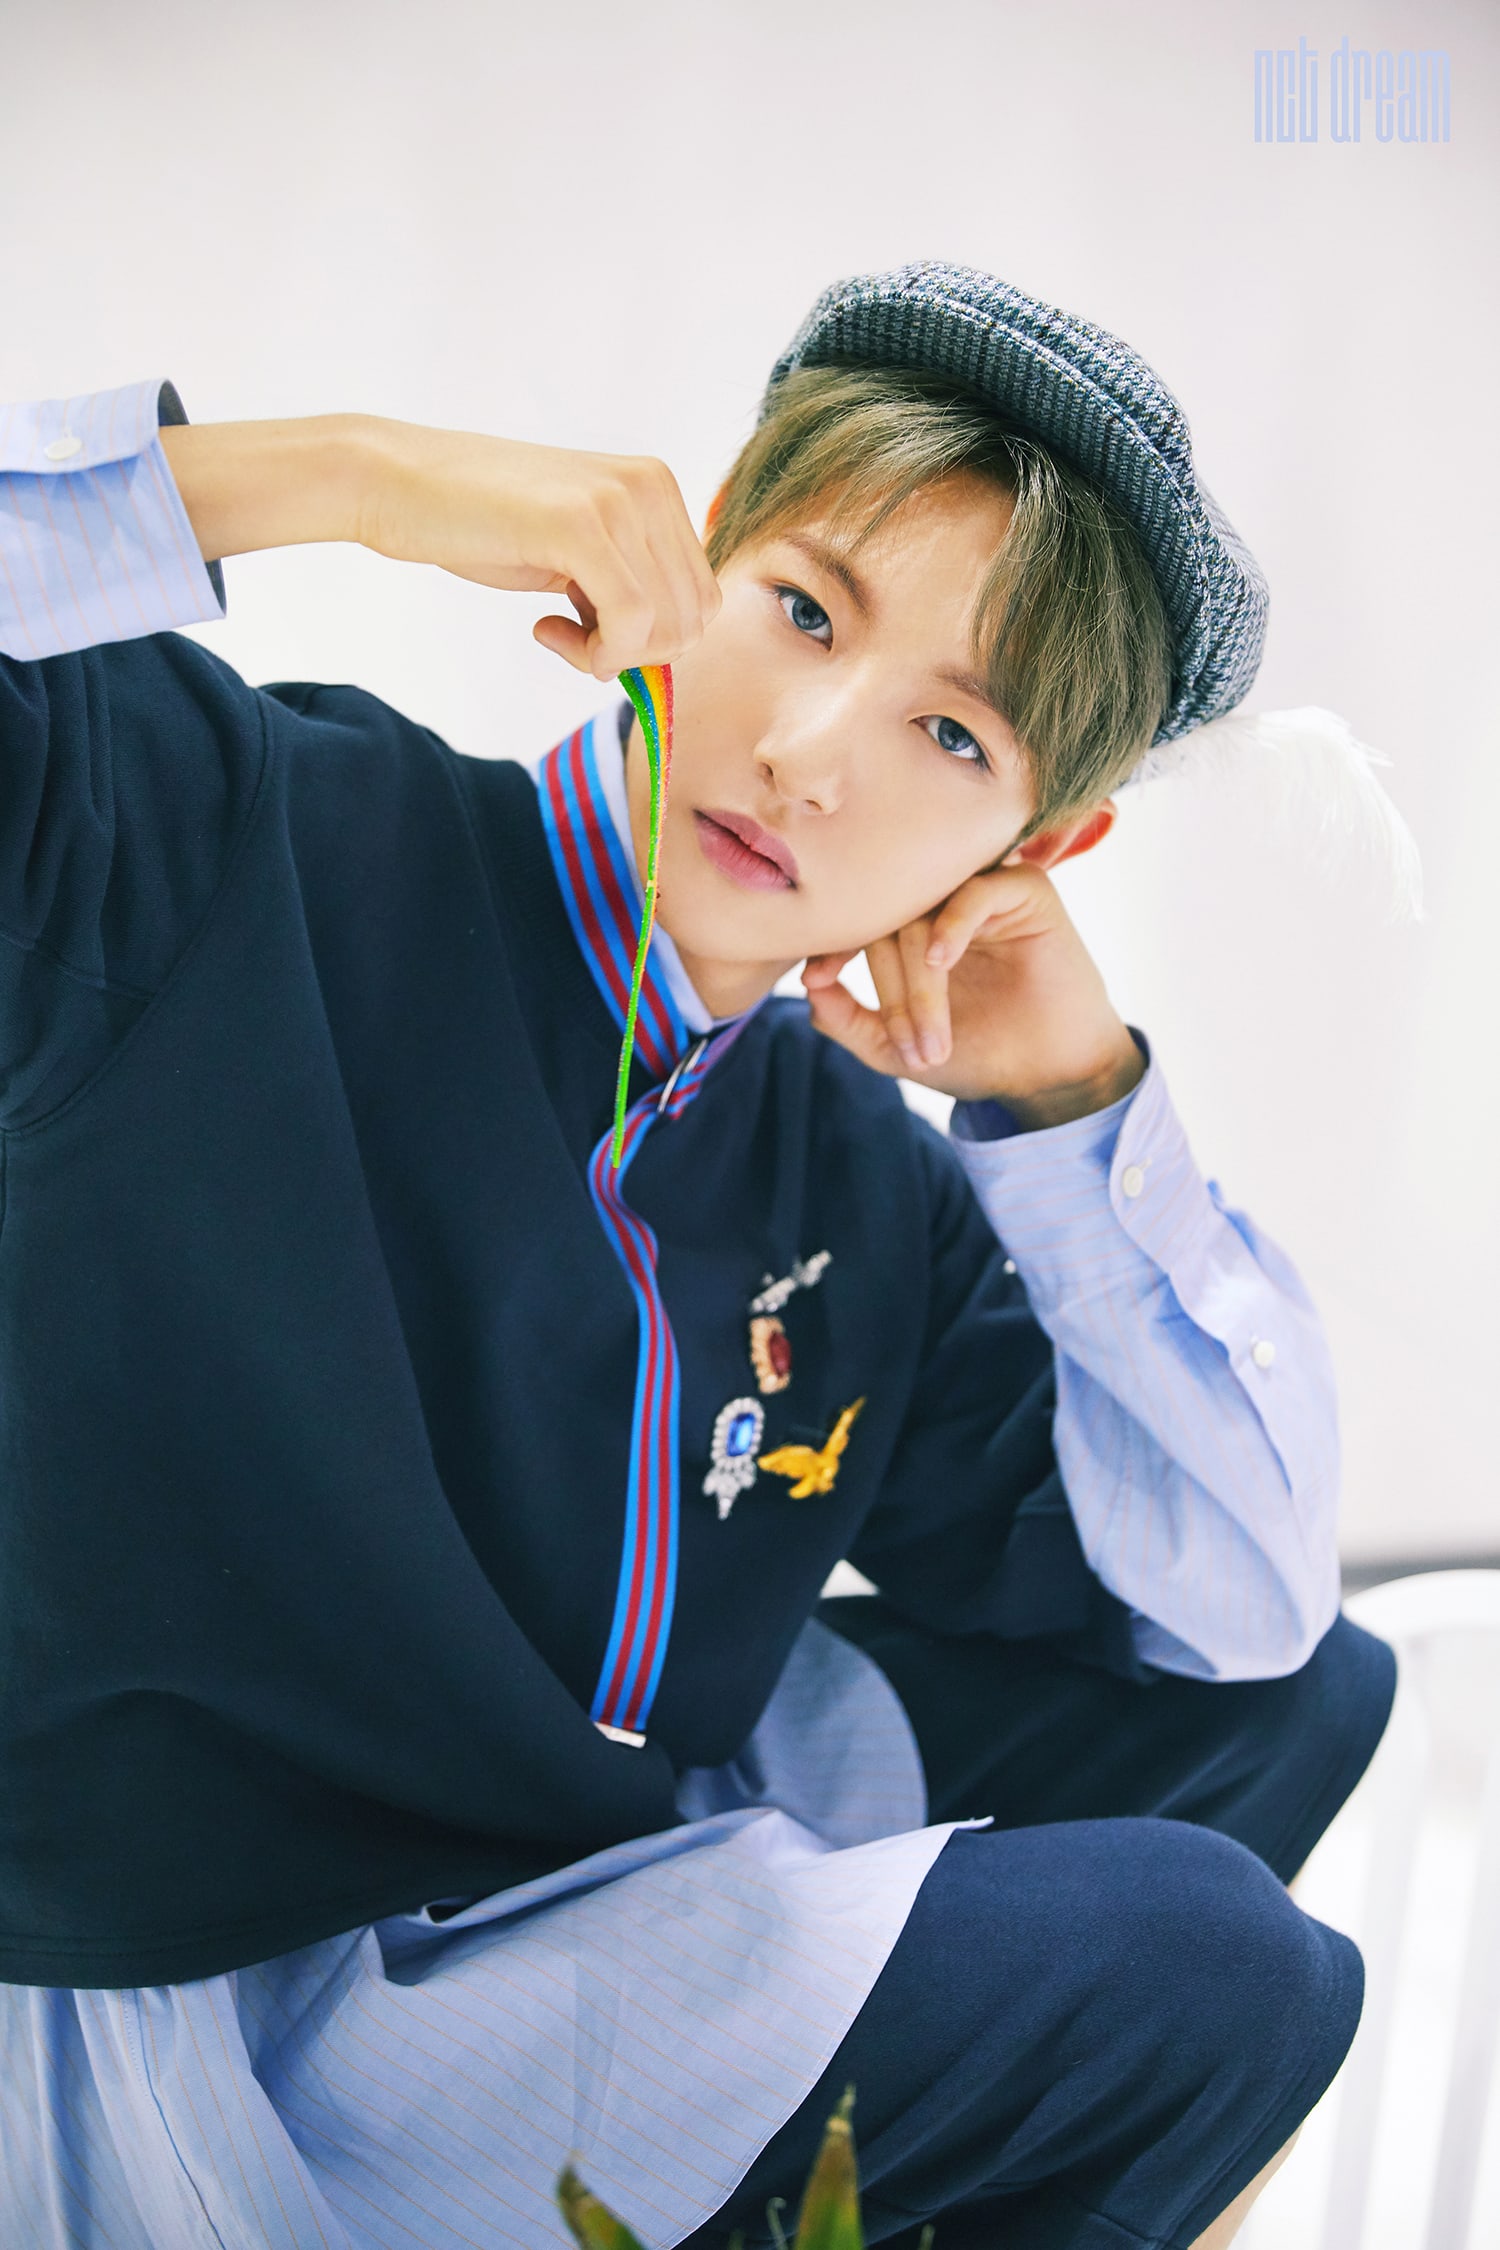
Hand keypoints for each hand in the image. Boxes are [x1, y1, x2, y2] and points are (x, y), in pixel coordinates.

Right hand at [162, 414, 720, 680]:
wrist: (399, 484)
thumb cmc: (481, 525)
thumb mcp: (577, 553)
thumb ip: (629, 584)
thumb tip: (670, 649)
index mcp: (658, 487)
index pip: (704, 598)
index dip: (654, 641)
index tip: (594, 633)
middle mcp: (652, 485)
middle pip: (694, 619)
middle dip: (637, 654)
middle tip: (573, 641)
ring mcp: (621, 500)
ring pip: (667, 628)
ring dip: (611, 655)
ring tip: (557, 632)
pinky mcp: (584, 525)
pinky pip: (629, 624)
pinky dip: (594, 652)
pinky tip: (544, 629)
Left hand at [800, 860, 1145, 1127]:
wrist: (1048, 1075)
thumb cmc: (978, 1056)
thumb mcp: (894, 1049)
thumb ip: (845, 1020)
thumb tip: (806, 985)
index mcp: (910, 928)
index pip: (859, 918)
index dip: (833, 944)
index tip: (817, 979)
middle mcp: (943, 903)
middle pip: (891, 919)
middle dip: (894, 991)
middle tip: (910, 1049)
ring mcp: (983, 893)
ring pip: (927, 912)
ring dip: (922, 982)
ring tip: (933, 1037)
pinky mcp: (1026, 891)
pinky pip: (977, 890)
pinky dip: (953, 924)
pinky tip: (942, 962)